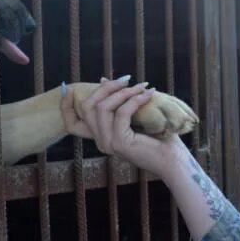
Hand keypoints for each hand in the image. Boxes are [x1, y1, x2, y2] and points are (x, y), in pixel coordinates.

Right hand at [60, 77, 184, 176]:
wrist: (174, 160)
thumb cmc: (159, 138)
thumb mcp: (134, 115)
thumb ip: (118, 101)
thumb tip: (103, 80)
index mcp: (101, 137)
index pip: (72, 124)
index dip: (65, 106)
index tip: (69, 87)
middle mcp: (101, 142)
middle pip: (88, 107)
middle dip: (106, 88)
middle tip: (127, 80)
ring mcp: (108, 144)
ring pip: (103, 107)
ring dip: (124, 92)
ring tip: (142, 87)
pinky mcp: (120, 143)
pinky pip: (122, 113)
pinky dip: (135, 100)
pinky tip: (148, 95)